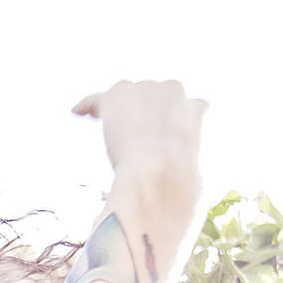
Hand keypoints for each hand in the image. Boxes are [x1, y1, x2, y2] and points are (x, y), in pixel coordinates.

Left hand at [73, 79, 207, 207]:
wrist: (162, 172)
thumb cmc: (185, 182)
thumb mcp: (204, 177)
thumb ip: (202, 176)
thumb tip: (202, 193)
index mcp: (196, 107)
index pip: (185, 104)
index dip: (172, 118)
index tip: (164, 130)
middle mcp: (171, 90)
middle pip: (152, 93)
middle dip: (145, 107)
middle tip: (134, 129)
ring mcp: (143, 90)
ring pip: (125, 93)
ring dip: (117, 106)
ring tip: (103, 120)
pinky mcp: (116, 97)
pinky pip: (97, 98)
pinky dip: (87, 104)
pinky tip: (78, 112)